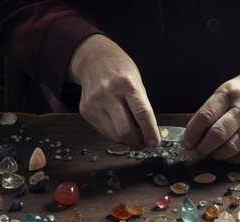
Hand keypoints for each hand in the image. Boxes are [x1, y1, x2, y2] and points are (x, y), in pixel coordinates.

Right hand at [68, 34, 159, 148]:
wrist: (94, 60)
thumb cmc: (120, 72)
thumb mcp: (137, 83)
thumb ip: (142, 108)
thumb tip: (148, 134)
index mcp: (127, 84)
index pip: (141, 113)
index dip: (150, 131)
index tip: (154, 143)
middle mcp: (108, 93)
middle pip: (124, 130)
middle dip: (137, 142)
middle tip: (143, 143)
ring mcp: (94, 103)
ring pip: (114, 135)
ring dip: (126, 140)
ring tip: (132, 135)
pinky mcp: (85, 111)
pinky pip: (104, 132)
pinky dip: (114, 134)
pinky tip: (118, 126)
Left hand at [183, 62, 239, 163]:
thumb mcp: (229, 88)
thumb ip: (213, 108)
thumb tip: (194, 132)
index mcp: (229, 92)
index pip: (205, 116)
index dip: (192, 133)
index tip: (188, 142)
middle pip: (217, 134)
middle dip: (203, 147)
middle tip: (199, 149)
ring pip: (232, 147)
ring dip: (217, 155)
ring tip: (212, 152)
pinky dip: (233, 158)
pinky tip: (228, 155)